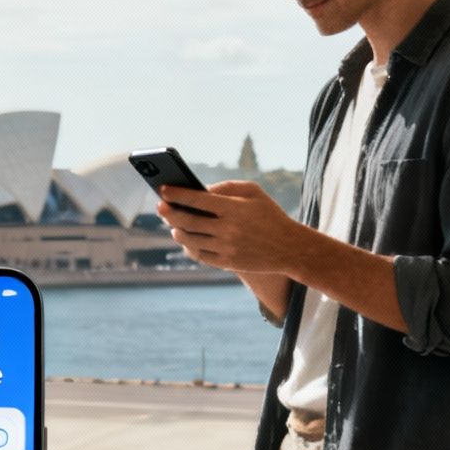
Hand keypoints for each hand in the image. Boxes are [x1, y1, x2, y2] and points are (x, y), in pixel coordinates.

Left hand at [154, 180, 307, 273]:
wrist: (289, 248)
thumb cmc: (270, 215)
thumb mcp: (254, 193)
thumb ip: (227, 186)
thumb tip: (200, 190)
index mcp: (234, 208)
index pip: (197, 200)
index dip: (177, 194)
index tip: (163, 190)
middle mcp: (228, 229)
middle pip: (188, 221)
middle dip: (169, 213)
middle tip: (160, 207)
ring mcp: (226, 248)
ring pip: (190, 240)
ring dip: (177, 230)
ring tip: (173, 224)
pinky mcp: (227, 263)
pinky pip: (200, 255)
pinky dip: (189, 246)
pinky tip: (187, 239)